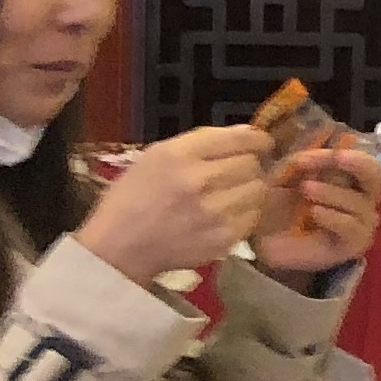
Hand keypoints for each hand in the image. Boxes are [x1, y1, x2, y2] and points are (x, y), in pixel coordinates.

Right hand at [72, 127, 276, 283]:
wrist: (119, 248)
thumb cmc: (133, 197)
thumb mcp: (155, 157)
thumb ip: (202, 142)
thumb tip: (249, 133)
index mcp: (178, 155)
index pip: (238, 138)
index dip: (257, 140)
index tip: (262, 143)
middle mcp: (199, 180)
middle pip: (251, 164)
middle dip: (249, 165)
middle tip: (238, 173)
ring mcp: (214, 212)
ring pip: (258, 189)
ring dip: (250, 189)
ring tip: (232, 193)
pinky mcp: (224, 238)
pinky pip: (254, 216)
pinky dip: (246, 213)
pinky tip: (227, 214)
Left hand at [250, 137, 380, 280]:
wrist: (268, 248)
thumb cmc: (278, 211)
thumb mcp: (281, 180)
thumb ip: (296, 163)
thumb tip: (309, 143)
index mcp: (347, 179)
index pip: (358, 157)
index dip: (337, 151)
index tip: (305, 157)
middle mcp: (361, 198)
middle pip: (376, 173)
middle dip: (355, 162)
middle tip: (334, 159)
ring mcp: (361, 222)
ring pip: (360, 201)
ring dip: (333, 191)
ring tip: (306, 189)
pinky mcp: (355, 244)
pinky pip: (352, 226)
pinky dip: (333, 216)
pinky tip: (314, 213)